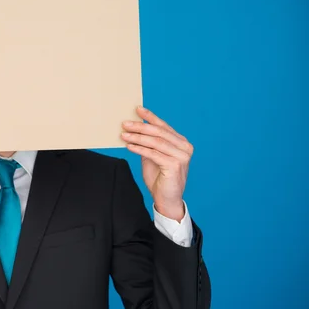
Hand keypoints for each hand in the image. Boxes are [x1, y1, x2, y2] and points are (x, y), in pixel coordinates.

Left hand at [121, 106, 193, 220]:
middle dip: (140, 126)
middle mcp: (184, 147)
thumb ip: (148, 143)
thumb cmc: (160, 178)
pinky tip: (129, 146)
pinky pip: (153, 154)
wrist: (167, 199)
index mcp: (181, 143)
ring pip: (156, 142)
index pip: (164, 126)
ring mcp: (181, 156)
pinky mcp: (175, 166)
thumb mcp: (152, 157)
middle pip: (159, 132)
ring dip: (137, 137)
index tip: (138, 109)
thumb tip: (135, 129)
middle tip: (125, 123)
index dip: (150, 117)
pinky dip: (140, 149)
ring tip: (124, 135)